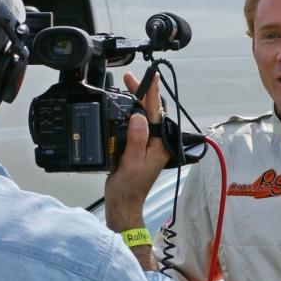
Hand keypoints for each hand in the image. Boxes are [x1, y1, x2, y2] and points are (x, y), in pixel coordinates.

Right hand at [105, 71, 169, 231]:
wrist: (123, 204)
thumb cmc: (128, 188)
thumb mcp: (131, 162)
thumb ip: (137, 139)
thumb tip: (140, 117)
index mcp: (159, 145)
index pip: (157, 113)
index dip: (152, 92)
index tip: (151, 76)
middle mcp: (156, 143)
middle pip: (151, 112)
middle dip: (141, 93)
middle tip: (129, 79)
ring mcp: (147, 145)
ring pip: (143, 117)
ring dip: (135, 102)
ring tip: (126, 88)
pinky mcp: (138, 148)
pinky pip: (135, 126)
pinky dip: (128, 115)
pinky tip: (122, 108)